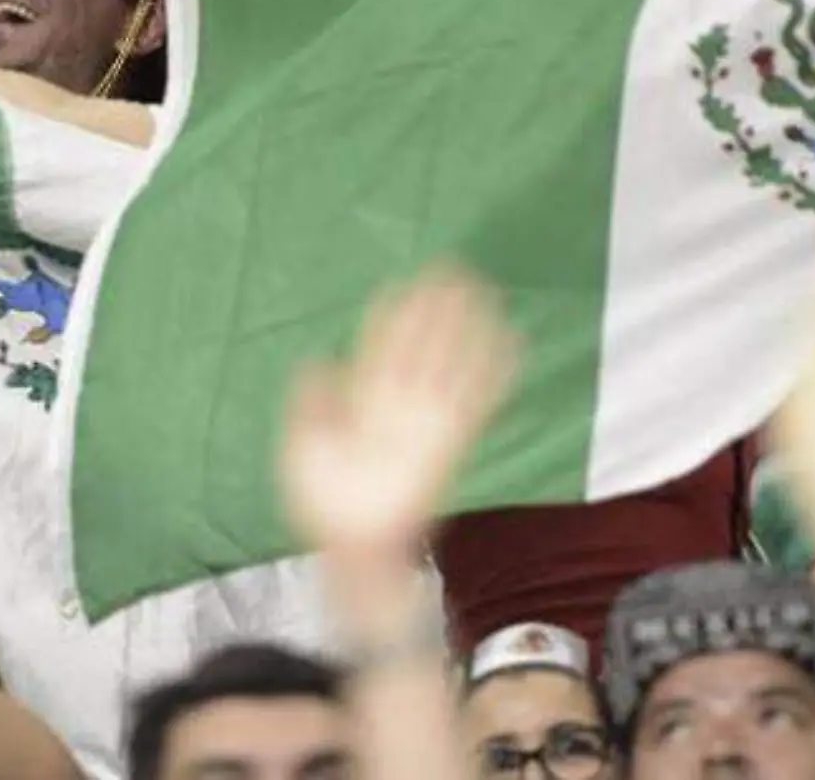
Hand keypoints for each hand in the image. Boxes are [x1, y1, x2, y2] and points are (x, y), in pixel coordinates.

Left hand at [280, 266, 518, 564]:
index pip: (378, 345)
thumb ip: (309, 404)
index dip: (389, 315)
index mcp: (359, 398)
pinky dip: (496, 373)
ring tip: (486, 293)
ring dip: (467, 329)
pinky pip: (477, 401)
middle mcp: (395, 402)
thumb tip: (317, 359)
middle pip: (419, 344)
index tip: (400, 282)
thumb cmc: (321, 502)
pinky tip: (514, 345)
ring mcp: (424, 420)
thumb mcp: (301, 448)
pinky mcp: (449, 441)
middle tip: (453, 269)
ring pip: (449, 363)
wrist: (353, 545)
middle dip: (434, 309)